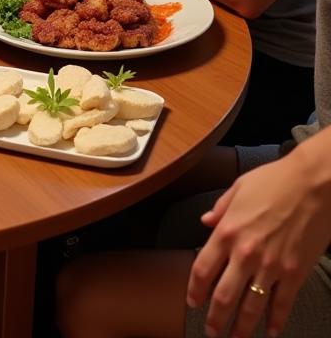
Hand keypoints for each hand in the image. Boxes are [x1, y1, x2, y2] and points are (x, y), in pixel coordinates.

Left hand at [187, 143, 330, 337]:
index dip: (194, 290)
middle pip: (223, 295)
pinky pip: (282, 304)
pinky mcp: (295, 273)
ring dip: (242, 327)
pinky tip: (271, 333)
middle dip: (215, 318)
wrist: (312, 184)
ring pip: (251, 306)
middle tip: (212, 332)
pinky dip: (276, 322)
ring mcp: (271, 266)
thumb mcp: (238, 188)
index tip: (192, 302)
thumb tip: (205, 222)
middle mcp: (245, 253)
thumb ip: (220, 209)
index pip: (202, 269)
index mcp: (227, 231)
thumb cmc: (273, 181)